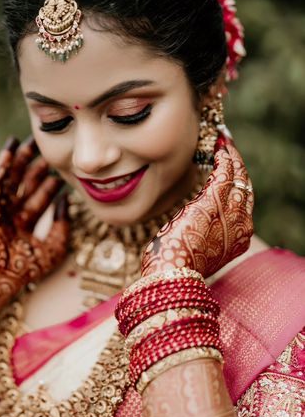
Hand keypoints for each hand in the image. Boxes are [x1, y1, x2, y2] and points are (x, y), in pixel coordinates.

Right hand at [0, 137, 68, 341]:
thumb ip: (62, 224)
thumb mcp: (53, 248)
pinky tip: (12, 145)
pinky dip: (4, 160)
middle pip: (26, 185)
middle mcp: (10, 214)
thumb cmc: (23, 269)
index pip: (39, 200)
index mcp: (23, 226)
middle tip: (48, 150)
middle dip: (37, 167)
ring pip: (12, 176)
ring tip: (31, 141)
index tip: (62, 173)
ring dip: (21, 158)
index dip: (51, 187)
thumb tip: (66, 200)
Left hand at [141, 138, 253, 277]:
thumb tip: (191, 220)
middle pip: (245, 187)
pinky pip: (226, 173)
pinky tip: (220, 147)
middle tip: (228, 147)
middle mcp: (242, 225)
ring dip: (231, 157)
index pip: (243, 203)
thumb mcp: (195, 248)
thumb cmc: (175, 266)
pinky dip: (224, 158)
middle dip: (237, 164)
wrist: (171, 274)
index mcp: (239, 239)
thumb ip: (201, 232)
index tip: (229, 168)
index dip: (237, 183)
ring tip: (223, 142)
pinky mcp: (214, 202)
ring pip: (238, 177)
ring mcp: (231, 213)